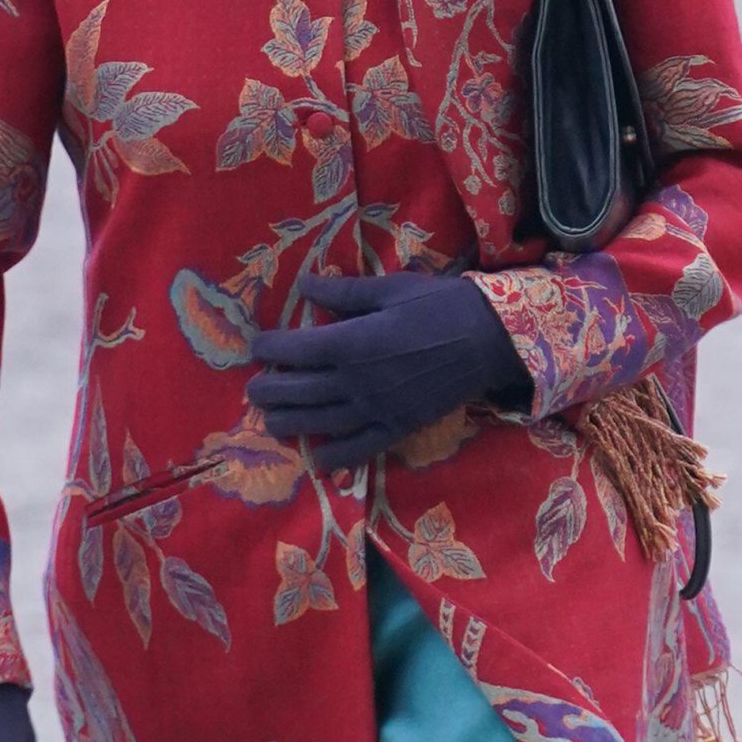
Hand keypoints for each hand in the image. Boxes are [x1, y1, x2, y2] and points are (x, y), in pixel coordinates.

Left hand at [247, 270, 528, 472]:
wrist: (489, 338)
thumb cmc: (438, 304)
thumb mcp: (389, 288)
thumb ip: (344, 292)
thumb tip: (305, 283)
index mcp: (353, 343)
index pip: (297, 350)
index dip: (270, 349)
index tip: (255, 346)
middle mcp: (358, 382)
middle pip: (301, 391)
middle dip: (271, 391)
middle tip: (253, 390)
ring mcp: (378, 410)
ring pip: (322, 423)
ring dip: (291, 423)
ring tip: (271, 421)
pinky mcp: (399, 427)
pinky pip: (361, 448)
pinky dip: (337, 456)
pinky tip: (319, 458)